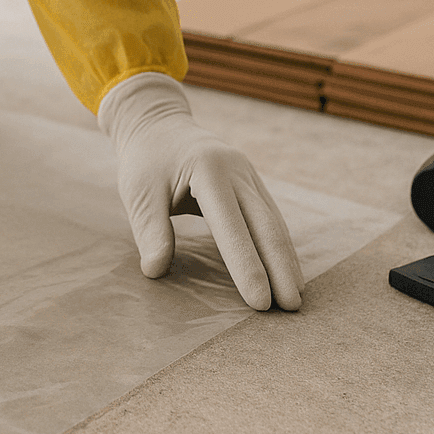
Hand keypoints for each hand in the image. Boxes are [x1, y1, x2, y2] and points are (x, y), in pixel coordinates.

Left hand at [98, 73, 303, 310]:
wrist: (158, 124)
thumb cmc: (146, 161)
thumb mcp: (139, 192)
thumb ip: (150, 230)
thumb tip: (155, 271)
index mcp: (209, 171)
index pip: (233, 227)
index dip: (247, 266)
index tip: (260, 302)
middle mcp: (238, 171)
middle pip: (266, 225)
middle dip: (281, 268)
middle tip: (291, 309)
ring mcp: (249, 175)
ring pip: (274, 223)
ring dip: (286, 260)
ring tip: (294, 298)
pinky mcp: (251, 183)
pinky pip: (270, 218)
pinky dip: (280, 246)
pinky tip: (286, 271)